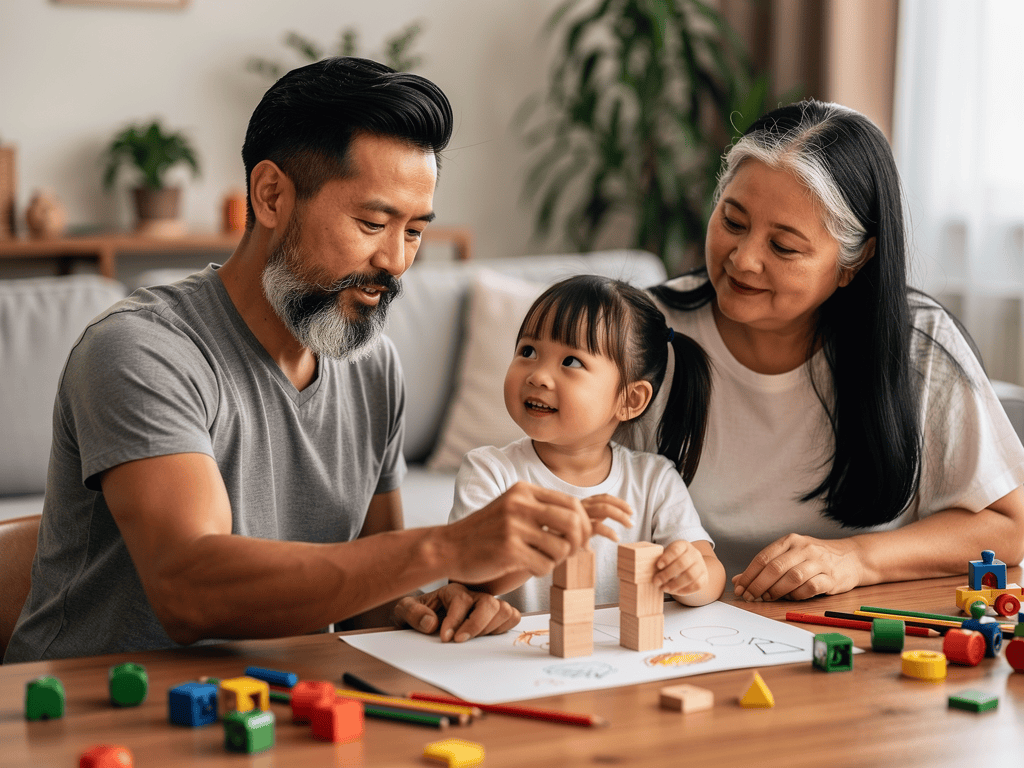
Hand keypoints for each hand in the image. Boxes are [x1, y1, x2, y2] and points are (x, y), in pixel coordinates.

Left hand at [393, 583, 520, 641]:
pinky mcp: (495, 617)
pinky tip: (485, 637)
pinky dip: (504, 627)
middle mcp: (473, 595)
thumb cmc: (416, 613)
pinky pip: (512, 617)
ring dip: (490, 628)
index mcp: (451, 591)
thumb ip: (412, 613)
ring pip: (503, 610)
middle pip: (488, 603)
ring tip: (472, 640)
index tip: (445, 638)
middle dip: (476, 624)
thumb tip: (431, 623)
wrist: (421, 618)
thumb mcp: (403, 610)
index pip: (462, 600)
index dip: (455, 620)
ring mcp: (485, 606)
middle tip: (460, 641)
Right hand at [439, 482, 593, 584]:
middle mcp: (520, 504)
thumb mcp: (512, 508)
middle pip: (573, 523)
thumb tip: (582, 526)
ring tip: (542, 559)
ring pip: (562, 548)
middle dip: (578, 542)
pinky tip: (527, 567)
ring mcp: (514, 527)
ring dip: (557, 560)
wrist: (448, 547)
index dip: (583, 523)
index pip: (572, 503)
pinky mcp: (509, 550)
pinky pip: (545, 565)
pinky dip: (541, 571)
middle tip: (568, 553)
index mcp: (524, 491)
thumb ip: (541, 510)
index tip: (581, 538)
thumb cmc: (485, 532)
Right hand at [580, 494, 633, 541]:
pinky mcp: (579, 527)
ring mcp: (581, 514)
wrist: (554, 540)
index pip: (605, 497)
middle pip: (606, 501)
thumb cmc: (575, 530)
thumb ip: (600, 515)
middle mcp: (583, 504)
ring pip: (604, 509)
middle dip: (622, 508)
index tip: (630, 511)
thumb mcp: (587, 519)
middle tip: (632, 518)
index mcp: (586, 502)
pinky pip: (597, 527)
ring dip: (620, 516)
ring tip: (629, 525)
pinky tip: (616, 538)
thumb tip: (621, 515)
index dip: (620, 503)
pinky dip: (609, 532)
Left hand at [653, 540, 707, 594]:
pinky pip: (697, 585)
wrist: (690, 564)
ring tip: (664, 588)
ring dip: (675, 584)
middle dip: (667, 574)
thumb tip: (648, 570)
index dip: (666, 558)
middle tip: (656, 582)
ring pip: (691, 575)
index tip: (658, 566)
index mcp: (683, 545)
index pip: (676, 549)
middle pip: (682, 563)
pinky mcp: (705, 577)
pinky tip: (675, 591)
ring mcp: (701, 565)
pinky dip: (685, 590)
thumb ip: (660, 561)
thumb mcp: (667, 555)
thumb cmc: (674, 560)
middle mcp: (694, 554)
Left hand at [731, 534, 863, 600]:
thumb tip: (738, 581)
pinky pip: (811, 588)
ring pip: (792, 577)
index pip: (764, 557)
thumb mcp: (789, 556)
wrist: (851, 557)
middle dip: (758, 585)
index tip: (740, 588)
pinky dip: (797, 595)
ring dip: (776, 591)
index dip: (749, 574)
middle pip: (775, 567)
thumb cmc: (813, 558)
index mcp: (790, 541)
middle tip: (749, 597)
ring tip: (767, 598)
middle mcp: (804, 548)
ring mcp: (819, 562)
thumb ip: (765, 567)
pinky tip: (790, 598)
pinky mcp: (832, 577)